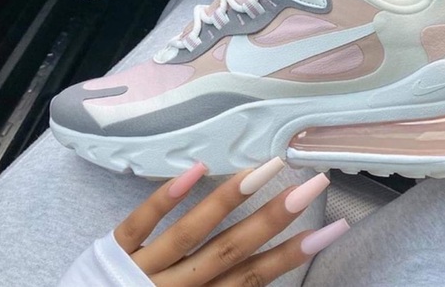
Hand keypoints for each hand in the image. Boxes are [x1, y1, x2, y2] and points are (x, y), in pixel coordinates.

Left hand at [115, 158, 348, 285]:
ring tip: (265, 168)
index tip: (332, 226)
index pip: (256, 277)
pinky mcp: (111, 253)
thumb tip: (261, 267)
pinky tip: (196, 168)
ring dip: (231, 199)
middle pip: (233, 250)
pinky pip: (138, 224)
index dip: (295, 253)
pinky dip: (166, 198)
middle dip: (275, 218)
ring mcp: (144, 269)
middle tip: (312, 185)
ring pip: (194, 233)